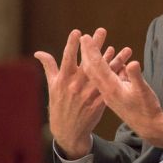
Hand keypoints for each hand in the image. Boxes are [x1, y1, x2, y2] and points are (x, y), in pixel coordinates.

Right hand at [35, 29, 131, 158]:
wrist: (68, 132)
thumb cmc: (58, 105)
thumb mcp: (52, 87)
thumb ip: (49, 67)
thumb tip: (38, 52)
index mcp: (63, 80)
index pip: (67, 59)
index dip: (72, 45)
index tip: (78, 32)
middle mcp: (75, 86)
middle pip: (87, 62)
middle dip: (95, 46)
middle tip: (102, 31)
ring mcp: (87, 94)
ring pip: (102, 74)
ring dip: (114, 60)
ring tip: (123, 48)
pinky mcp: (98, 103)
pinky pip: (109, 87)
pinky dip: (117, 77)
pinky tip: (125, 67)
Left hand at [78, 28, 162, 147]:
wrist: (149, 127)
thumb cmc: (147, 109)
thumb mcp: (144, 92)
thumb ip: (136, 77)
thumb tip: (132, 63)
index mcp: (111, 88)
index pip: (97, 66)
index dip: (91, 51)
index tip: (85, 37)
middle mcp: (107, 90)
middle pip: (93, 68)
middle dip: (90, 52)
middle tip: (86, 37)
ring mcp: (110, 93)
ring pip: (101, 73)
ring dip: (101, 59)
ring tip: (105, 46)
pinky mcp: (115, 95)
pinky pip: (109, 78)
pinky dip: (111, 68)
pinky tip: (118, 62)